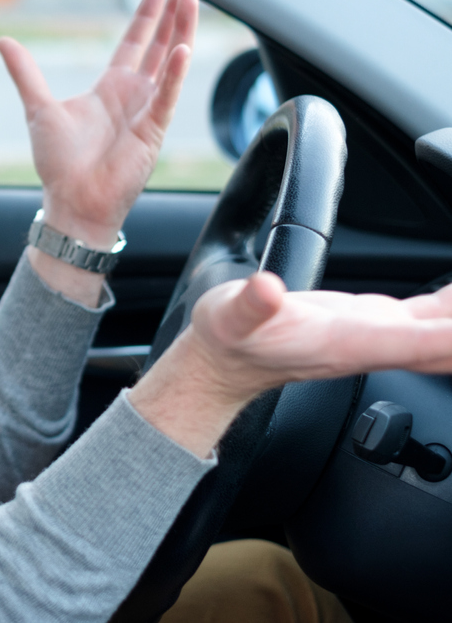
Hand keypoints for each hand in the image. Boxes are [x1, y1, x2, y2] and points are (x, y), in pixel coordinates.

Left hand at [0, 0, 198, 247]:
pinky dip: (175, 73)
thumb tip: (2, 41)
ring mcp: (147, 111)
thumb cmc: (58, 162)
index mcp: (110, 89)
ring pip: (170, 63)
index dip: (147, 17)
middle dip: (173, 13)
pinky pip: (168, 96)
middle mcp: (133, 95)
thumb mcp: (38, 107)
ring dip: (181, 31)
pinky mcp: (154, 130)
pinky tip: (183, 47)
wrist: (72, 200)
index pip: (135, 44)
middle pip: (159, 45)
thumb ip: (25, 72)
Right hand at [131, 272, 451, 456]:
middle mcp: (380, 343)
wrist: (223, 361)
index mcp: (355, 342)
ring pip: (451, 329)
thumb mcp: (233, 317)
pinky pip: (437, 316)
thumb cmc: (228, 341)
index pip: (432, 340)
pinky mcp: (378, 322)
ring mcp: (383, 335)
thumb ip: (252, 304)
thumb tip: (267, 290)